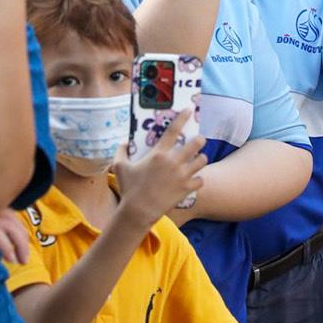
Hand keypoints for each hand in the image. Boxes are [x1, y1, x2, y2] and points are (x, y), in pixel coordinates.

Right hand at [0, 205, 29, 264]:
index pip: (3, 215)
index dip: (15, 230)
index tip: (19, 250)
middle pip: (11, 217)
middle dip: (22, 237)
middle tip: (25, 257)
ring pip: (8, 223)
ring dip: (19, 242)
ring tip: (21, 260)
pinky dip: (7, 245)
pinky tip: (7, 258)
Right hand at [114, 110, 206, 228]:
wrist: (138, 212)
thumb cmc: (129, 189)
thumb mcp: (119, 167)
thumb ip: (121, 151)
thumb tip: (123, 142)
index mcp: (159, 153)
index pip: (174, 130)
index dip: (183, 117)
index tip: (189, 109)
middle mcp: (173, 161)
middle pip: (197, 143)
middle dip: (200, 140)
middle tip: (198, 141)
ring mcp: (182, 175)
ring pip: (202, 160)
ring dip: (200, 159)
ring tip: (197, 160)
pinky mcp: (187, 188)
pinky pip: (201, 179)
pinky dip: (198, 179)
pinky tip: (193, 179)